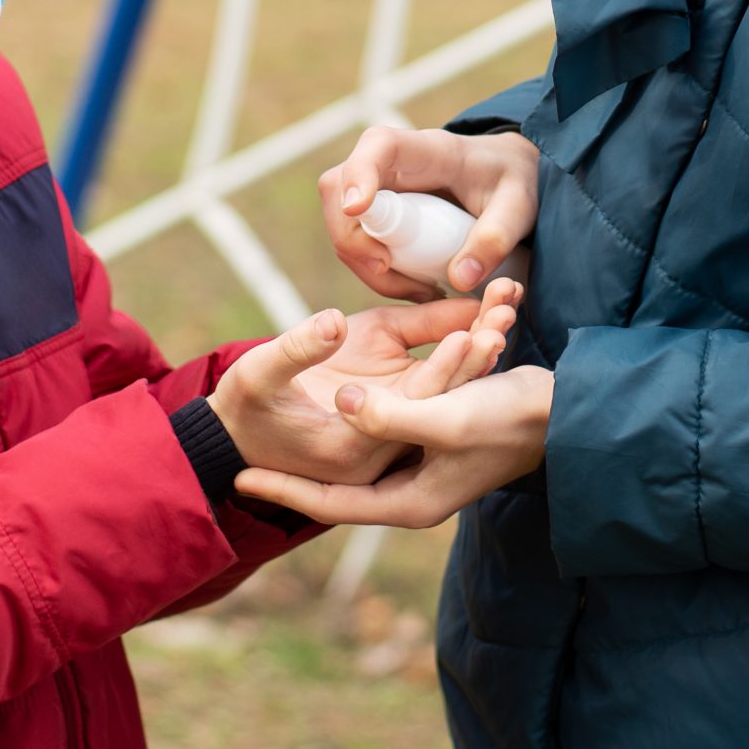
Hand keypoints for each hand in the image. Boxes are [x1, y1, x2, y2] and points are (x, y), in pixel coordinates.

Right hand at [209, 283, 520, 486]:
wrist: (242, 431)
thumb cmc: (246, 405)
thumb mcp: (259, 374)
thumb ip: (296, 349)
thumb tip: (332, 322)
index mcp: (353, 446)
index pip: (410, 410)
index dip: (440, 371)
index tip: (469, 333)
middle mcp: (384, 447)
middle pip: (441, 401)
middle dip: (474, 357)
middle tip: (504, 313)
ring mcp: (393, 431)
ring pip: (446, 391)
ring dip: (476, 348)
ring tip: (506, 302)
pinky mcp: (396, 410)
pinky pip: (437, 380)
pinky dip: (462, 345)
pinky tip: (488, 306)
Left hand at [234, 365, 553, 527]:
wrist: (563, 412)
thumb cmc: (508, 419)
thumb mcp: (445, 417)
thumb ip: (391, 415)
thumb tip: (342, 404)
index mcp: (411, 501)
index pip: (330, 507)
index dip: (284, 490)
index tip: (238, 476)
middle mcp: (414, 493)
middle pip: (339, 491)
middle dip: (295, 478)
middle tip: (244, 464)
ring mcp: (425, 470)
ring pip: (358, 461)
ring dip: (321, 455)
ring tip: (273, 443)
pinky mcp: (435, 443)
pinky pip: (381, 436)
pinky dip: (355, 424)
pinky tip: (328, 413)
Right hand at [321, 127, 539, 300]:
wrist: (507, 179)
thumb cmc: (511, 181)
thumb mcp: (519, 207)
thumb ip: (495, 238)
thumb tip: (459, 278)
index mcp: (426, 148)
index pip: (377, 146)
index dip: (359, 173)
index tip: (357, 208)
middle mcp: (390, 162)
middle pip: (339, 188)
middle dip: (352, 237)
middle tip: (388, 270)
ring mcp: (376, 185)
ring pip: (341, 220)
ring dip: (363, 261)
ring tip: (416, 290)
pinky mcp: (375, 211)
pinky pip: (355, 240)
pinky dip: (374, 270)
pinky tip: (413, 287)